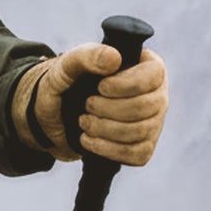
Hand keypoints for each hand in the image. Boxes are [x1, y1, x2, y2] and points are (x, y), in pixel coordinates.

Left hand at [16, 45, 168, 166]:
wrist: (55, 115)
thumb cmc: (65, 84)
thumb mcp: (67, 66)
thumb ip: (86, 56)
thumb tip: (114, 57)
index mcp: (143, 66)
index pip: (154, 74)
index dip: (126, 85)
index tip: (100, 87)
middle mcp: (155, 93)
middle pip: (147, 106)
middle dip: (109, 109)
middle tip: (87, 105)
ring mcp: (152, 122)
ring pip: (141, 131)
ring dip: (105, 129)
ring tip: (84, 121)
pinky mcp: (144, 146)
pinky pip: (137, 154)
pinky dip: (108, 149)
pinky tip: (89, 140)